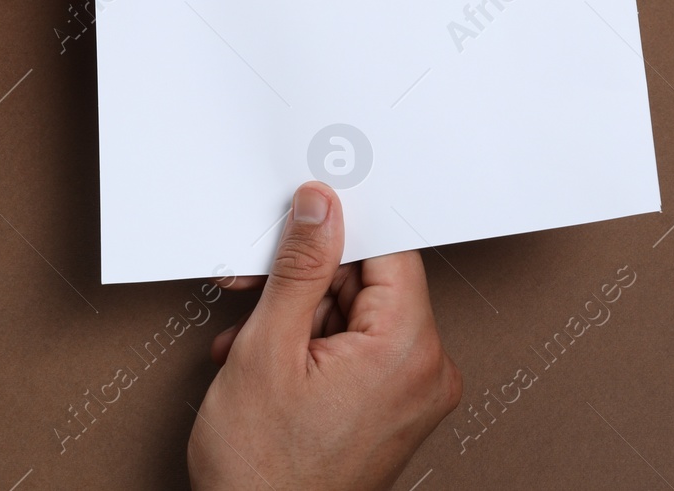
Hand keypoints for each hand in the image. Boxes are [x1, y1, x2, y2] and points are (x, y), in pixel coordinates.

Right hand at [188, 183, 461, 490]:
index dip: (340, 231)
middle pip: (369, 284)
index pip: (390, 252)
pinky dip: (310, 349)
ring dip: (297, 319)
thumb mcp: (268, 348)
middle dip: (305, 284)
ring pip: (355, 317)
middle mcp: (426, 371)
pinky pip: (357, 352)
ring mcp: (412, 395)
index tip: (302, 221)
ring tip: (247, 345)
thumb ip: (300, 268)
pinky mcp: (393, 410)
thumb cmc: (263, 471)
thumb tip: (321, 208)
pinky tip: (265, 363)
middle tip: (251, 291)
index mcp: (410, 349)